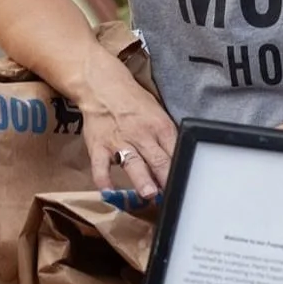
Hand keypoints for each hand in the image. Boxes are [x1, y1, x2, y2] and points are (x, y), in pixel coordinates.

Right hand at [80, 73, 177, 198]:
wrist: (103, 86)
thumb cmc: (133, 102)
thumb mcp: (158, 114)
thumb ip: (167, 139)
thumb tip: (178, 164)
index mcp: (160, 127)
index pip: (176, 151)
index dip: (181, 171)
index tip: (184, 188)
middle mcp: (141, 135)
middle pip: (158, 160)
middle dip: (166, 179)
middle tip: (171, 196)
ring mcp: (119, 141)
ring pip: (133, 163)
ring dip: (142, 179)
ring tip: (148, 194)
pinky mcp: (99, 146)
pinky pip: (100, 166)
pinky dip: (103, 180)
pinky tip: (108, 193)